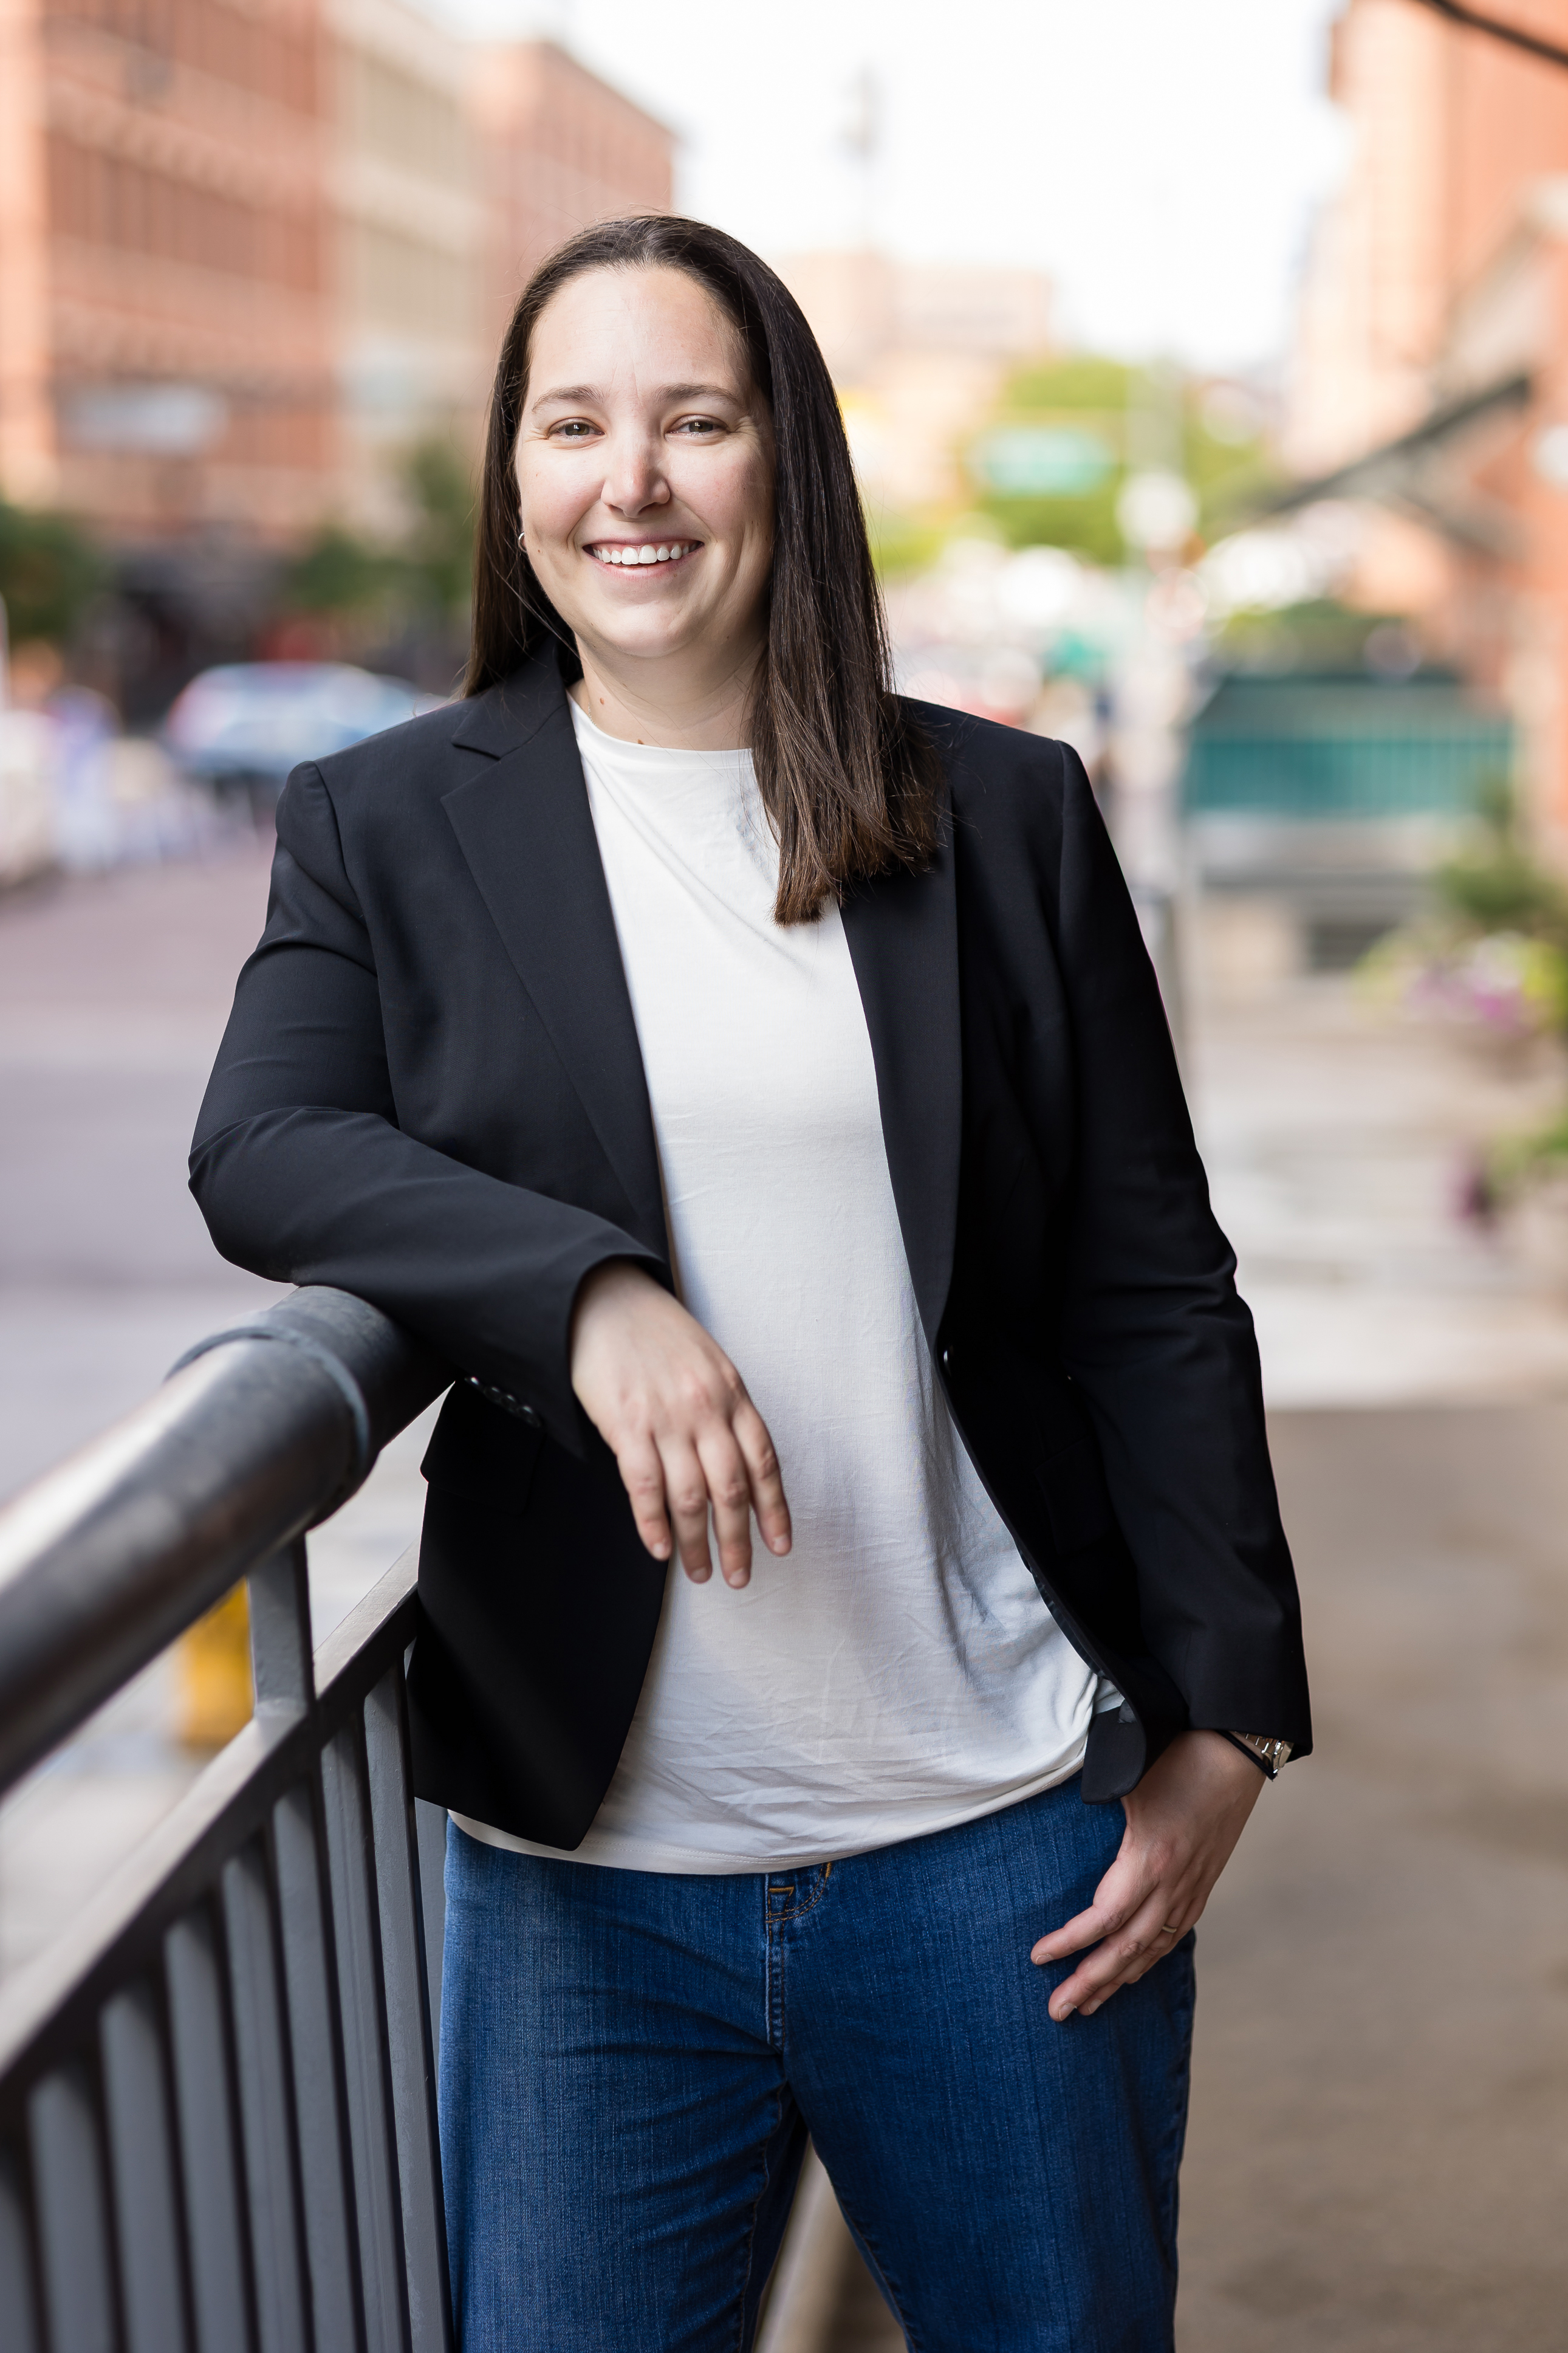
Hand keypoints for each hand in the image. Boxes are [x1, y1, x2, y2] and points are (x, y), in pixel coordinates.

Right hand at [569, 1258, 791, 1586]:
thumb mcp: (709, 1363)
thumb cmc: (657, 1333)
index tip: (780, 1545)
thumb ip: (725, 1411)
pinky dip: (653, 1524)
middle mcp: (706, 1409)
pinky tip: (660, 1549)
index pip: (764, 1463)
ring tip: (700, 1572)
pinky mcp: (626, 1424)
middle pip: (731, 1491)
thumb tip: (737, 1468)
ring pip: (689, 1498)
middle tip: (739, 1576)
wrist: (604, 1299)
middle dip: (737, 1541)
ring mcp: (666, 1418)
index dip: (775, 1510)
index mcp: (733, 1393)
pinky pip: (645, 1487)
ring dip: (696, 1543)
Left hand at [1031, 1730, 1264, 2020]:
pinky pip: (1170, 1937)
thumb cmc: (1177, 1757)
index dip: (1070, 1943)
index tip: (1038, 1957)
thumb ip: (1095, 1797)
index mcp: (1149, 1859)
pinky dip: (1146, 1962)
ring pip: (1150, 1951)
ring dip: (1116, 1981)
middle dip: (1090, 1983)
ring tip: (1086, 2007)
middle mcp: (1172, 1885)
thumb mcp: (1127, 1776)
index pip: (1103, 1919)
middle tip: (1056, 2011)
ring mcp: (1191, 1890)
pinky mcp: (1202, 1887)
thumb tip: (1062, 1811)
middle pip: (1125, 1949)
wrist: (1237, 1751)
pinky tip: (1130, 1975)